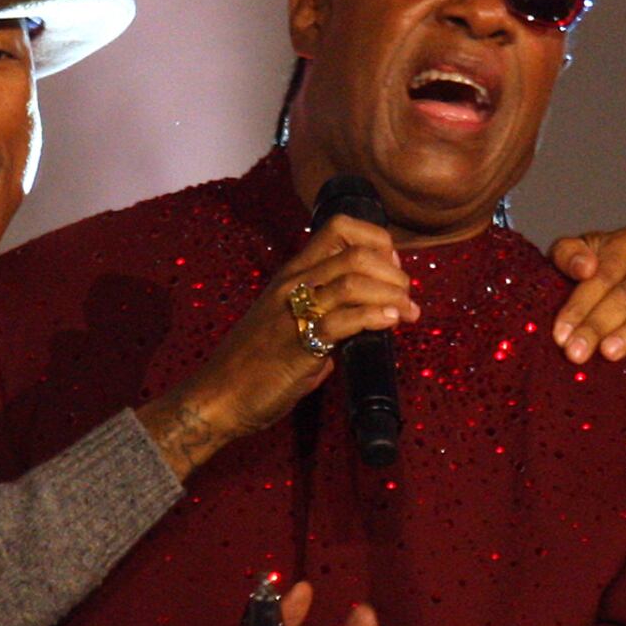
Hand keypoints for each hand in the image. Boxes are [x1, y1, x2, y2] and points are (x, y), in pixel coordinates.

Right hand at [142, 219, 417, 475]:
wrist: (216, 397)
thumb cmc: (250, 367)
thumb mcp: (288, 327)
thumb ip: (324, 321)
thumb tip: (356, 329)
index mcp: (290, 274)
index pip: (337, 228)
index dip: (374, 238)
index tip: (391, 263)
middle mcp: (292, 284)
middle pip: (354, 252)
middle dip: (393, 270)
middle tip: (407, 294)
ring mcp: (293, 311)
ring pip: (354, 280)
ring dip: (392, 293)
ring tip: (409, 312)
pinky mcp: (298, 343)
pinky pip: (345, 319)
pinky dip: (376, 316)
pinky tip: (392, 322)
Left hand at [543, 225, 625, 362]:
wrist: (624, 283)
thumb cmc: (591, 270)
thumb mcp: (572, 254)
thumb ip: (567, 254)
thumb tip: (585, 268)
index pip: (603, 276)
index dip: (580, 306)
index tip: (560, 335)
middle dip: (597, 326)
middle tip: (575, 353)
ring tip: (608, 353)